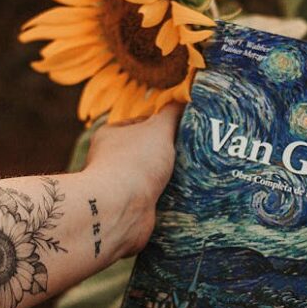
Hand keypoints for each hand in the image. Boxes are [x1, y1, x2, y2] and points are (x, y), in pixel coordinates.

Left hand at [84, 103, 182, 254]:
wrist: (120, 209)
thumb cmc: (135, 163)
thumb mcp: (159, 128)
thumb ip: (172, 113)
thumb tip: (184, 98)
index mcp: (111, 135)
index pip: (141, 124)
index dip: (164, 125)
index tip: (186, 129)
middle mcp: (111, 160)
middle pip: (148, 152)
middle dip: (170, 154)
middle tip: (195, 154)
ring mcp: (120, 186)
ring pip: (152, 178)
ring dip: (170, 179)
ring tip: (195, 176)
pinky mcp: (130, 209)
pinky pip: (154, 201)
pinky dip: (167, 200)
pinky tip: (185, 197)